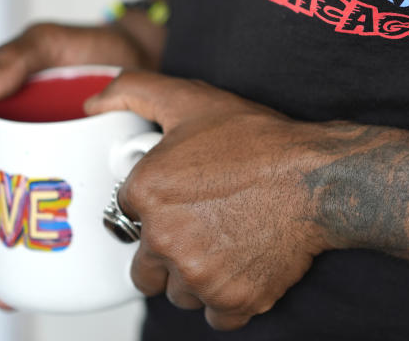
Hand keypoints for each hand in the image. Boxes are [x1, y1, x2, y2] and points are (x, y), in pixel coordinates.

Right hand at [0, 21, 153, 308]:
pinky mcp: (106, 185)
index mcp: (5, 144)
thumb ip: (16, 54)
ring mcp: (70, 180)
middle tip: (7, 288)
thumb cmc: (90, 47)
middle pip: (3, 226)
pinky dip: (87, 249)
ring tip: (48, 285)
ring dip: (39, 266)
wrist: (149, 53)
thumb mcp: (48, 42)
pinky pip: (91, 223)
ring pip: (46, 233)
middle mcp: (35, 169)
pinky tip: (98, 269)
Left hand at [84, 72, 332, 330]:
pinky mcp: (233, 299)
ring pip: (180, 294)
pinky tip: (245, 266)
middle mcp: (164, 239)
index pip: (128, 217)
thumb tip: (92, 105)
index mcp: (146, 193)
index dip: (156, 208)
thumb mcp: (192, 100)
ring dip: (197, 278)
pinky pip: (216, 316)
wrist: (316, 177)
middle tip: (204, 227)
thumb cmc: (260, 142)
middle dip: (168, 252)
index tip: (182, 199)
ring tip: (228, 243)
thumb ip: (132, 91)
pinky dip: (229, 299)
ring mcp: (198, 275)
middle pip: (146, 268)